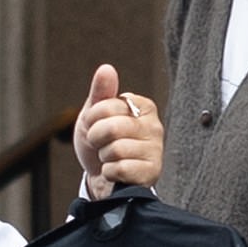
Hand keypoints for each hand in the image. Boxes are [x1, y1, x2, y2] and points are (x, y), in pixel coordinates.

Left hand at [73, 64, 163, 199]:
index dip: (92, 120)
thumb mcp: (95, 115)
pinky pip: (120, 169)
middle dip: (97, 139)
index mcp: (143, 107)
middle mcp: (154, 126)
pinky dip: (109, 173)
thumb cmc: (101, 143)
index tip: (96, 126)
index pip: (106, 106)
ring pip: (116, 150)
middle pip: (112, 127)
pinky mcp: (152, 172)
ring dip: (105, 158)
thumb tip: (106, 68)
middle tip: (101, 144)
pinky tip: (117, 172)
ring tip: (112, 158)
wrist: (102, 178)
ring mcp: (155, 150)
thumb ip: (101, 92)